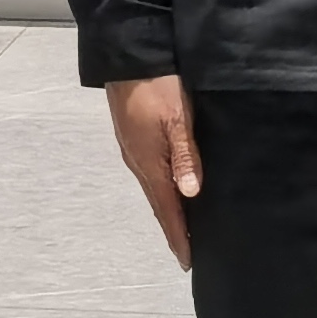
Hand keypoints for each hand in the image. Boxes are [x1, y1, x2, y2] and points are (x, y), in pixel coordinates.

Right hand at [106, 74, 200, 269]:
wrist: (126, 56)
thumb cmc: (157, 85)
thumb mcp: (177, 119)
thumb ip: (185, 157)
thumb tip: (190, 195)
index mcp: (149, 164)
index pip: (166, 210)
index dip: (178, 236)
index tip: (187, 261)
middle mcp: (138, 163)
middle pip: (158, 204)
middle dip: (173, 228)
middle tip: (188, 250)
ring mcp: (133, 150)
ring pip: (154, 188)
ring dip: (168, 209)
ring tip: (184, 224)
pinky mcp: (133, 137)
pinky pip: (150, 173)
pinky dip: (163, 189)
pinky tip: (173, 187)